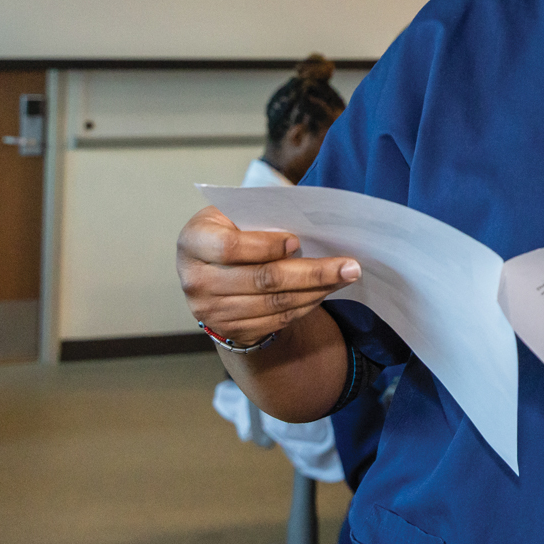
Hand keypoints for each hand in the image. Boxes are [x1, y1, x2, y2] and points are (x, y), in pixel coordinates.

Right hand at [177, 206, 360, 346]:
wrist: (215, 269)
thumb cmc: (234, 229)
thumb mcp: (237, 213)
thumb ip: (264, 214)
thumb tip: (313, 218)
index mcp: (194, 241)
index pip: (230, 246)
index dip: (266, 245)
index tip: (297, 240)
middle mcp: (196, 280)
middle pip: (262, 279)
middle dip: (312, 272)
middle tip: (349, 265)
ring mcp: (211, 311)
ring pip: (275, 303)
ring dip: (316, 290)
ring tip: (346, 277)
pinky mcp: (230, 330)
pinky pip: (277, 320)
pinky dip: (306, 305)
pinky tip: (326, 291)